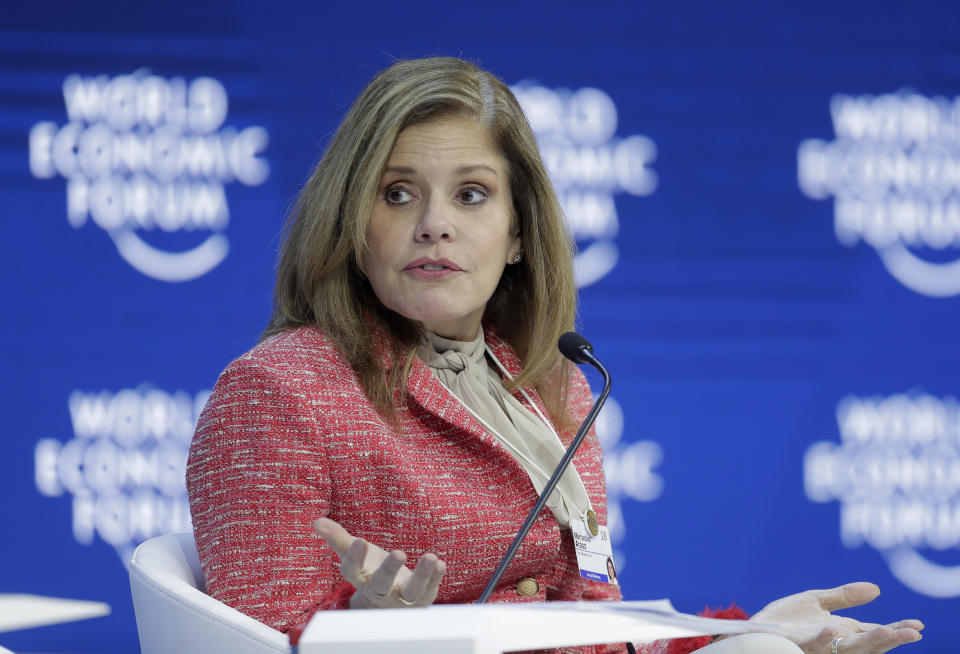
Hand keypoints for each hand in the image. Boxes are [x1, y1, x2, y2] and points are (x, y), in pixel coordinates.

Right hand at [313, 517, 446, 608]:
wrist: (390, 603)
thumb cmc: (371, 571)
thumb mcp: (356, 555)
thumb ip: (339, 539)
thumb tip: (317, 522)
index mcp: (361, 579)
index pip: (351, 572)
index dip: (354, 558)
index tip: (359, 540)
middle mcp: (380, 591)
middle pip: (381, 585)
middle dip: (389, 570)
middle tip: (399, 553)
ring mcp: (402, 598)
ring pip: (411, 592)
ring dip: (422, 575)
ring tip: (431, 557)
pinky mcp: (422, 598)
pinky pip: (430, 590)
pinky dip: (436, 578)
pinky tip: (441, 564)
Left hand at [749, 582, 922, 653]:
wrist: (754, 630)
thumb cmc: (786, 620)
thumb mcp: (816, 602)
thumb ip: (844, 596)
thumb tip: (876, 589)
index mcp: (842, 632)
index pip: (874, 632)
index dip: (896, 629)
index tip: (918, 625)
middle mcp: (835, 643)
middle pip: (868, 644)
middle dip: (891, 639)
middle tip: (912, 633)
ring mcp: (817, 647)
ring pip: (847, 649)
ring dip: (867, 641)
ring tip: (887, 631)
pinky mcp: (796, 645)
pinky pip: (811, 645)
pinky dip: (822, 639)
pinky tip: (831, 629)